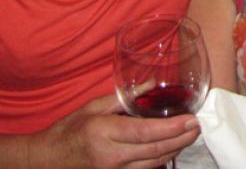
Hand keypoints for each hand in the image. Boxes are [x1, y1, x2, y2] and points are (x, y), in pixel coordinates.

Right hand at [30, 94, 200, 168]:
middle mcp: (111, 156)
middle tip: (197, 127)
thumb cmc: (69, 130)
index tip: (191, 120)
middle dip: (181, 139)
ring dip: (175, 150)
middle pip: (155, 151)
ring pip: (153, 163)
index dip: (172, 128)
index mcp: (104, 132)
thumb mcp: (94, 106)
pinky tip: (170, 147)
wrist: (48, 160)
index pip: (146, 133)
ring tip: (189, 135)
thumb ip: (125, 97)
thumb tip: (153, 85)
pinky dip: (160, 159)